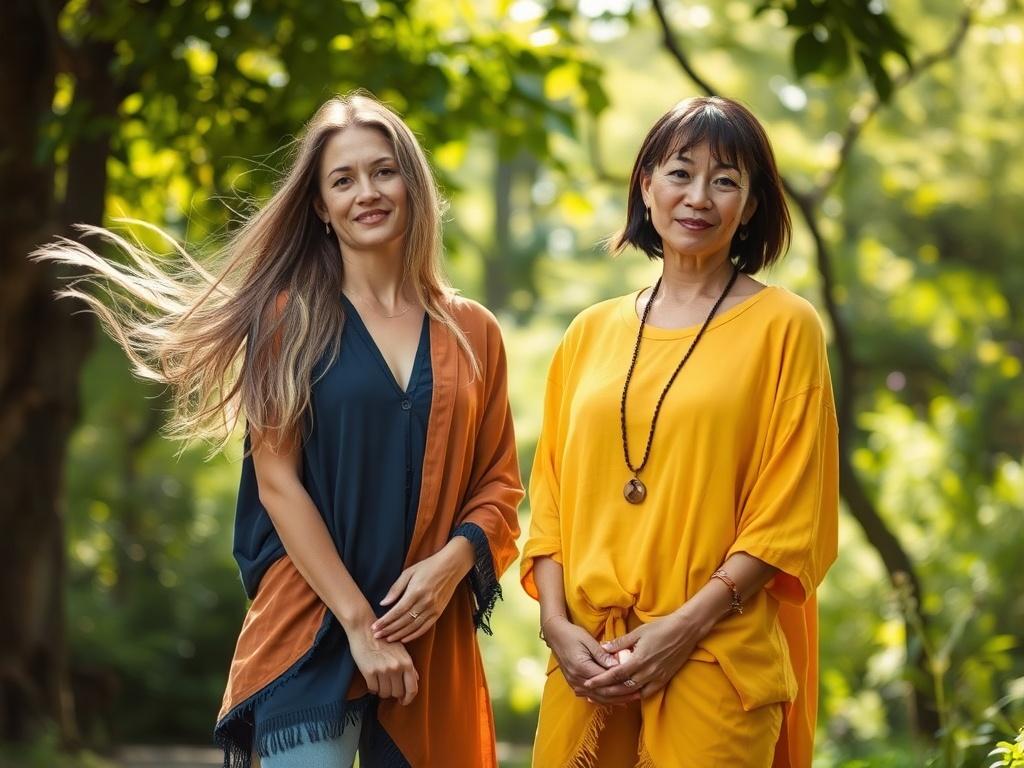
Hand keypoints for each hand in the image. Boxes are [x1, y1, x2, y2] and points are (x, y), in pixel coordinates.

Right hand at [345, 617, 418, 705]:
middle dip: (393, 693)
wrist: (365, 630)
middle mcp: (396, 667)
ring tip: (380, 682)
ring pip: (385, 693)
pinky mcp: (369, 672)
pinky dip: (373, 688)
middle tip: (388, 687)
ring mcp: (383, 670)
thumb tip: (416, 679)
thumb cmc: (384, 640)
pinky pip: (373, 689)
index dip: (408, 699)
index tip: (403, 702)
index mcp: (407, 662)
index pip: (412, 689)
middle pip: (397, 693)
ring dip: (382, 691)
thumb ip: (409, 666)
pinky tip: (372, 680)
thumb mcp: (401, 650)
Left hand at [372, 540, 472, 642]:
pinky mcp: (438, 612)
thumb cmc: (428, 567)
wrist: (451, 567)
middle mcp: (425, 602)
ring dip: (399, 635)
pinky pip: (425, 627)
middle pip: (404, 621)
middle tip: (377, 636)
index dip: (385, 621)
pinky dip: (414, 635)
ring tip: (387, 639)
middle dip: (389, 630)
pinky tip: (404, 639)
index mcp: (415, 592)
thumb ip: (396, 589)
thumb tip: (383, 603)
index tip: (374, 627)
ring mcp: (433, 609)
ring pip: (413, 627)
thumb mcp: (408, 572)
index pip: (397, 611)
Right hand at [542, 616, 628, 705]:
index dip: (622, 682)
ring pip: (598, 698)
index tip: (637, 682)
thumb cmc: (573, 634)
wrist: (555, 636)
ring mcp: (574, 684)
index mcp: (581, 668)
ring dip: (616, 700)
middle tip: (639, 693)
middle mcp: (577, 680)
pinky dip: (605, 699)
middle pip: (603, 692)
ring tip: (632, 698)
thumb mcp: (588, 640)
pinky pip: (592, 697)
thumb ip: (602, 655)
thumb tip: (617, 665)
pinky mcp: (574, 685)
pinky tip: (617, 700)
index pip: (606, 680)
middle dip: (622, 695)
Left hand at [583, 611, 702, 699]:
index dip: (600, 680)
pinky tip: (628, 694)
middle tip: (591, 694)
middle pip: (622, 688)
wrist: (685, 631)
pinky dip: (636, 695)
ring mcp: (657, 678)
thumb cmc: (661, 628)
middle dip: (606, 691)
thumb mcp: (638, 632)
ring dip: (619, 696)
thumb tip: (603, 647)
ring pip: (634, 693)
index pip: (615, 675)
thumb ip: (620, 642)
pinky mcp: (664, 679)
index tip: (588, 684)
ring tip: (606, 696)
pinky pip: (648, 692)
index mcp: (638, 660)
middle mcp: (647, 673)